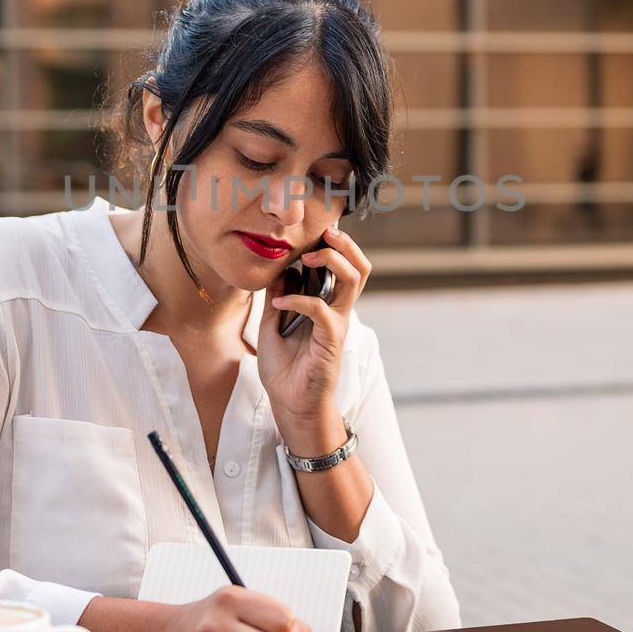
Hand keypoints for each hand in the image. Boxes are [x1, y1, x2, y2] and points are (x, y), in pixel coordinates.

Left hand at [257, 223, 372, 435]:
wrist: (290, 404)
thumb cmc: (285, 368)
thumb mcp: (272, 325)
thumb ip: (277, 296)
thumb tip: (277, 269)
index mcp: (327, 304)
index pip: (342, 266)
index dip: (335, 244)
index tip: (316, 227)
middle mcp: (338, 310)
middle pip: (360, 266)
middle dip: (345, 243)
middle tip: (324, 232)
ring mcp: (337, 323)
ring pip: (353, 279)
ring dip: (331, 260)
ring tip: (305, 257)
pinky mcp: (332, 339)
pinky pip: (321, 309)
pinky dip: (298, 300)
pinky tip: (278, 304)